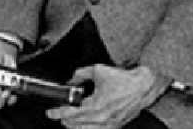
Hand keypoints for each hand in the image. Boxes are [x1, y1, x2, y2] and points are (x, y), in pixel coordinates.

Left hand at [46, 64, 167, 128]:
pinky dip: (86, 128)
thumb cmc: (124, 79)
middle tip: (57, 115)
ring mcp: (109, 125)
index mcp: (97, 105)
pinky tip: (83, 125)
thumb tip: (72, 79)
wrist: (142, 86)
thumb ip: (81, 74)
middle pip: (76, 125)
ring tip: (67, 121)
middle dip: (64, 120)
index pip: (71, 113)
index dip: (58, 113)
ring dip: (74, 126)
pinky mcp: (114, 127)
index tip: (50, 112)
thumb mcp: (98, 70)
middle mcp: (102, 119)